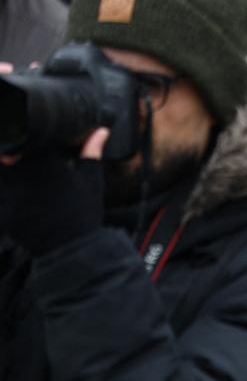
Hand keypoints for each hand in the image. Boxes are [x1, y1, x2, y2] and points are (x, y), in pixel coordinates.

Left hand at [0, 128, 109, 253]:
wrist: (73, 248)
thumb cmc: (84, 212)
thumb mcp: (92, 179)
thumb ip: (91, 152)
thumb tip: (102, 132)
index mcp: (42, 160)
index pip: (22, 137)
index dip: (22, 137)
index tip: (24, 139)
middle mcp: (20, 172)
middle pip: (4, 156)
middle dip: (9, 155)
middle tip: (17, 158)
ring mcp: (7, 192)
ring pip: (2, 176)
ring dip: (8, 177)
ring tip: (21, 182)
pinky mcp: (2, 210)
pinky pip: (1, 199)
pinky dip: (5, 199)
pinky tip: (18, 202)